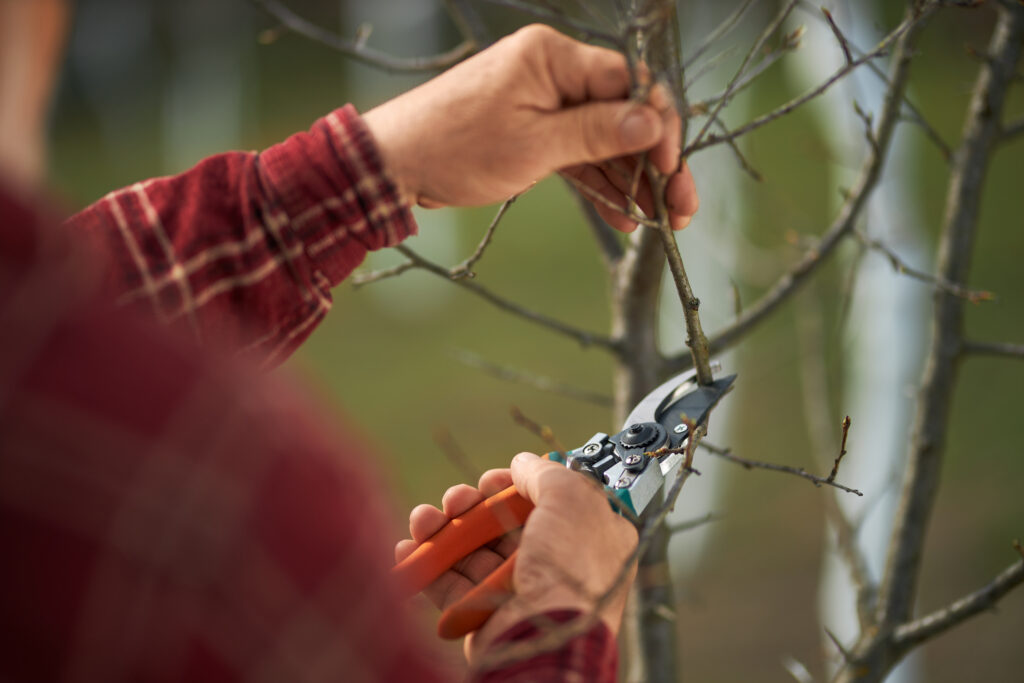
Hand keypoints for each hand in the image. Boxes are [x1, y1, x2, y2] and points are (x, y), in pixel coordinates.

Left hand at [363, 24, 697, 231]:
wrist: (396, 164)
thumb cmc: (455, 148)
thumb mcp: (534, 145)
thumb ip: (597, 133)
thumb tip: (653, 124)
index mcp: (554, 58)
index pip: (629, 83)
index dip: (659, 126)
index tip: (673, 168)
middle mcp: (554, 74)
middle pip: (623, 114)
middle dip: (655, 162)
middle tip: (681, 207)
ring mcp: (544, 104)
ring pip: (604, 139)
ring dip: (631, 180)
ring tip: (660, 221)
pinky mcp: (533, 132)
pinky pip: (578, 155)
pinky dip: (598, 183)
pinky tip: (624, 216)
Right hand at [394, 453, 637, 660]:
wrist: (546, 637)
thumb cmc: (570, 566)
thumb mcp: (572, 499)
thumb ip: (546, 473)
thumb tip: (523, 462)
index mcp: (588, 538)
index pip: (548, 503)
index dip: (516, 486)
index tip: (492, 478)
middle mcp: (556, 564)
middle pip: (504, 525)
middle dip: (472, 507)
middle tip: (455, 500)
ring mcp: (520, 592)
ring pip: (474, 552)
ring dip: (443, 530)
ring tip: (422, 520)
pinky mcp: (487, 616)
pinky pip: (453, 586)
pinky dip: (428, 565)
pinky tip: (408, 548)